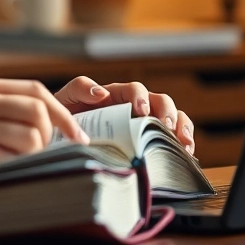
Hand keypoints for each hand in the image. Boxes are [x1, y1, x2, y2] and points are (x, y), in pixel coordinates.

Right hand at [0, 74, 88, 186]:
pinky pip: (9, 164)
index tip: (76, 135)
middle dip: (50, 138)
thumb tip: (41, 123)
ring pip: (30, 139)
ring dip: (32, 156)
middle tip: (40, 154)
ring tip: (10, 162)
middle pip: (39, 114)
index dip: (62, 114)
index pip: (36, 91)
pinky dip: (13, 171)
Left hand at [55, 76, 195, 154]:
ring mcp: (144, 126)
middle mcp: (135, 108)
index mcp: (117, 95)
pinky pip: (171, 140)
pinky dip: (182, 145)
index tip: (140, 111)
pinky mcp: (148, 144)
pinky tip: (185, 156)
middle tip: (166, 126)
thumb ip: (80, 89)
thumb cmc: (64, 118)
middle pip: (160, 102)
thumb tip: (102, 93)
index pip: (135, 90)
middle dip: (167, 112)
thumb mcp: (66, 99)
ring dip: (182, 128)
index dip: (141, 97)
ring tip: (185, 145)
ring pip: (172, 119)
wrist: (59, 141)